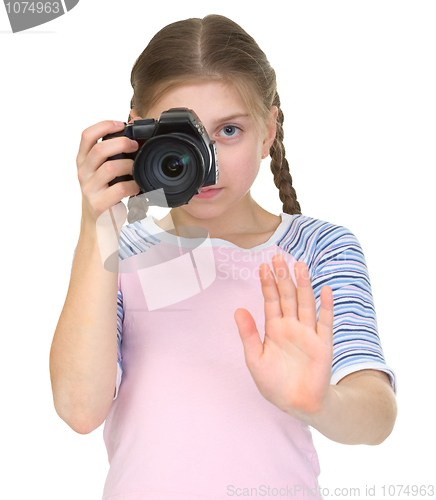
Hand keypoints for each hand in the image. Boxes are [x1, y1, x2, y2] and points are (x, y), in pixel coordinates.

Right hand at [76, 120, 140, 226]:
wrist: (99, 225)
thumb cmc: (106, 194)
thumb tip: (135, 132)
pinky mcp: (98, 204)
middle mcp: (83, 173)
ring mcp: (89, 189)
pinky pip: (119, 189)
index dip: (104, 126)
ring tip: (137, 167)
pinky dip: (133, 185)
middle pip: (99, 149)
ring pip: (109, 168)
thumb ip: (114, 155)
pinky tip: (138, 186)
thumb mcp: (105, 173)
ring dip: (128, 164)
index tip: (121, 124)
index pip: (87, 136)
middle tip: (135, 146)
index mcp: (83, 161)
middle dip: (121, 143)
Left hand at [234, 254, 333, 419]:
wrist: (297, 404)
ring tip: (299, 265)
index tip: (263, 266)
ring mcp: (308, 333)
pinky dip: (326, 306)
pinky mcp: (323, 344)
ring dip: (303, 285)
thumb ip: (248, 334)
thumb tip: (238, 309)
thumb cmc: (274, 383)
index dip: (268, 283)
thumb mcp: (255, 359)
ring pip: (306, 303)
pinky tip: (325, 290)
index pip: (271, 300)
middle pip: (288, 296)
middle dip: (283, 277)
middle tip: (279, 257)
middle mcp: (291, 326)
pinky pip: (325, 322)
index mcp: (274, 328)